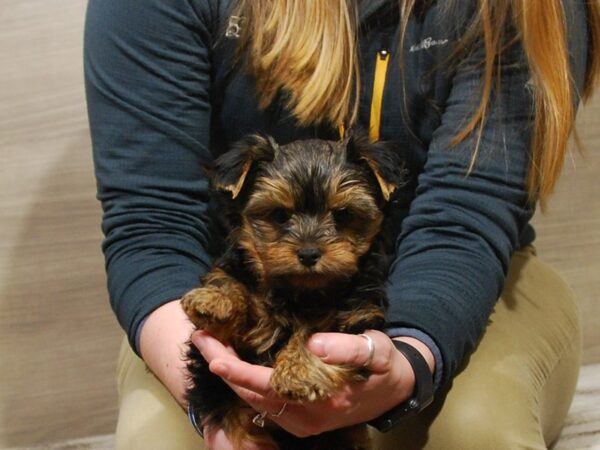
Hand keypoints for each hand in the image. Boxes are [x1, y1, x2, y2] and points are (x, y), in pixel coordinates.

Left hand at [192, 329, 433, 438]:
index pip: (267, 386)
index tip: (213, 354)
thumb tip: (312, 344)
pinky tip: (232, 364)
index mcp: (320, 401)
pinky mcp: (300, 419)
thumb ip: (347, 348)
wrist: (396, 390)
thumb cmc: (384, 365)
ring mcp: (301, 422)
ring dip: (229, 375)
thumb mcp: (376, 350)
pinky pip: (263, 404)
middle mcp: (304, 418)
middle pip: (251, 394)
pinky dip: (243, 384)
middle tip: (200, 337)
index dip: (238, 371)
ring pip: (253, 401)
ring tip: (209, 345)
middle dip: (223, 367)